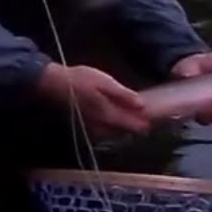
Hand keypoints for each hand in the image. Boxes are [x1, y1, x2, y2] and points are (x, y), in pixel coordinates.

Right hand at [36, 62, 150, 137]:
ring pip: (117, 131)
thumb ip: (123, 95)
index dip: (147, 122)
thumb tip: (143, 106)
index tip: (157, 117)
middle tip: (149, 116)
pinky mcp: (88, 123)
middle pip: (127, 131)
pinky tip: (115, 116)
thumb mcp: (104, 82)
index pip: (135, 126)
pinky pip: (107, 129)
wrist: (55, 84)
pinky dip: (115, 124)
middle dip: (138, 125)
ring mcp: (95, 126)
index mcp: (110, 116)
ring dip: (126, 126)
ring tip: (134, 116)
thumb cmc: (80, 80)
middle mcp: (104, 126)